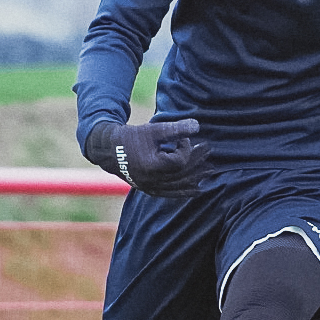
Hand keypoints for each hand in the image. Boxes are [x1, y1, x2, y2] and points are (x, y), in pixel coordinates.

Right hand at [84, 119, 210, 197]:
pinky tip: (197, 190)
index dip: (185, 148)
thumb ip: (175, 129)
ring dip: (195, 178)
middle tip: (208, 152)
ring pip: (178, 185)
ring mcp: (150, 187)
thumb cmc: (132, 137)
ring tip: (209, 172)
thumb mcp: (154, 129)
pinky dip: (184, 191)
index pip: (179, 160)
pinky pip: (170, 194)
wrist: (110, 151)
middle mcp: (152, 180)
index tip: (183, 138)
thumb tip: (197, 126)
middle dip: (196, 162)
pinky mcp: (149, 190)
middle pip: (182, 174)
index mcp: (152, 165)